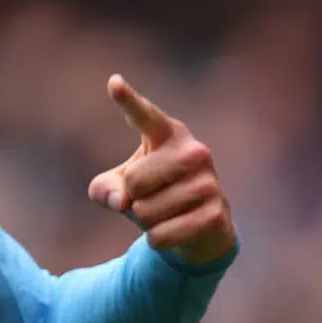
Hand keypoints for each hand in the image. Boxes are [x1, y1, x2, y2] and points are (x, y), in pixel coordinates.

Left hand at [87, 74, 236, 265]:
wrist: (201, 230)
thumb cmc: (154, 195)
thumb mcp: (121, 187)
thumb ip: (105, 189)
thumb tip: (121, 200)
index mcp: (168, 134)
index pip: (144, 116)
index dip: (128, 100)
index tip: (113, 82)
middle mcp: (194, 151)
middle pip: (134, 181)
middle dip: (132, 198)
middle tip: (151, 197)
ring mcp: (208, 182)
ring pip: (145, 212)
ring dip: (145, 221)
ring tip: (166, 213)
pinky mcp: (215, 213)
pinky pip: (160, 234)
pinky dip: (157, 239)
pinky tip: (175, 231)